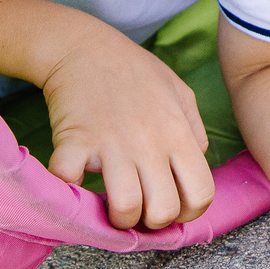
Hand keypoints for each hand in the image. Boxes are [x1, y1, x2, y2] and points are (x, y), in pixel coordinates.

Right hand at [40, 32, 215, 230]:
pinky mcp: (76, 139)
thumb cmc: (133, 70)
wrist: (83, 46)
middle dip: (150, 222)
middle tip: (138, 208)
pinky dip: (68, 191)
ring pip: (124, 207)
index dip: (188, 212)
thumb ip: (193, 131)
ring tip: (110, 204)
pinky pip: (71, 181)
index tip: (170, 206)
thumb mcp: (179, 93)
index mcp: (177, 134)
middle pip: (163, 211)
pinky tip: (74, 182)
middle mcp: (150, 143)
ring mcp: (112, 143)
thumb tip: (196, 163)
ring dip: (116, 217)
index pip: (201, 194)